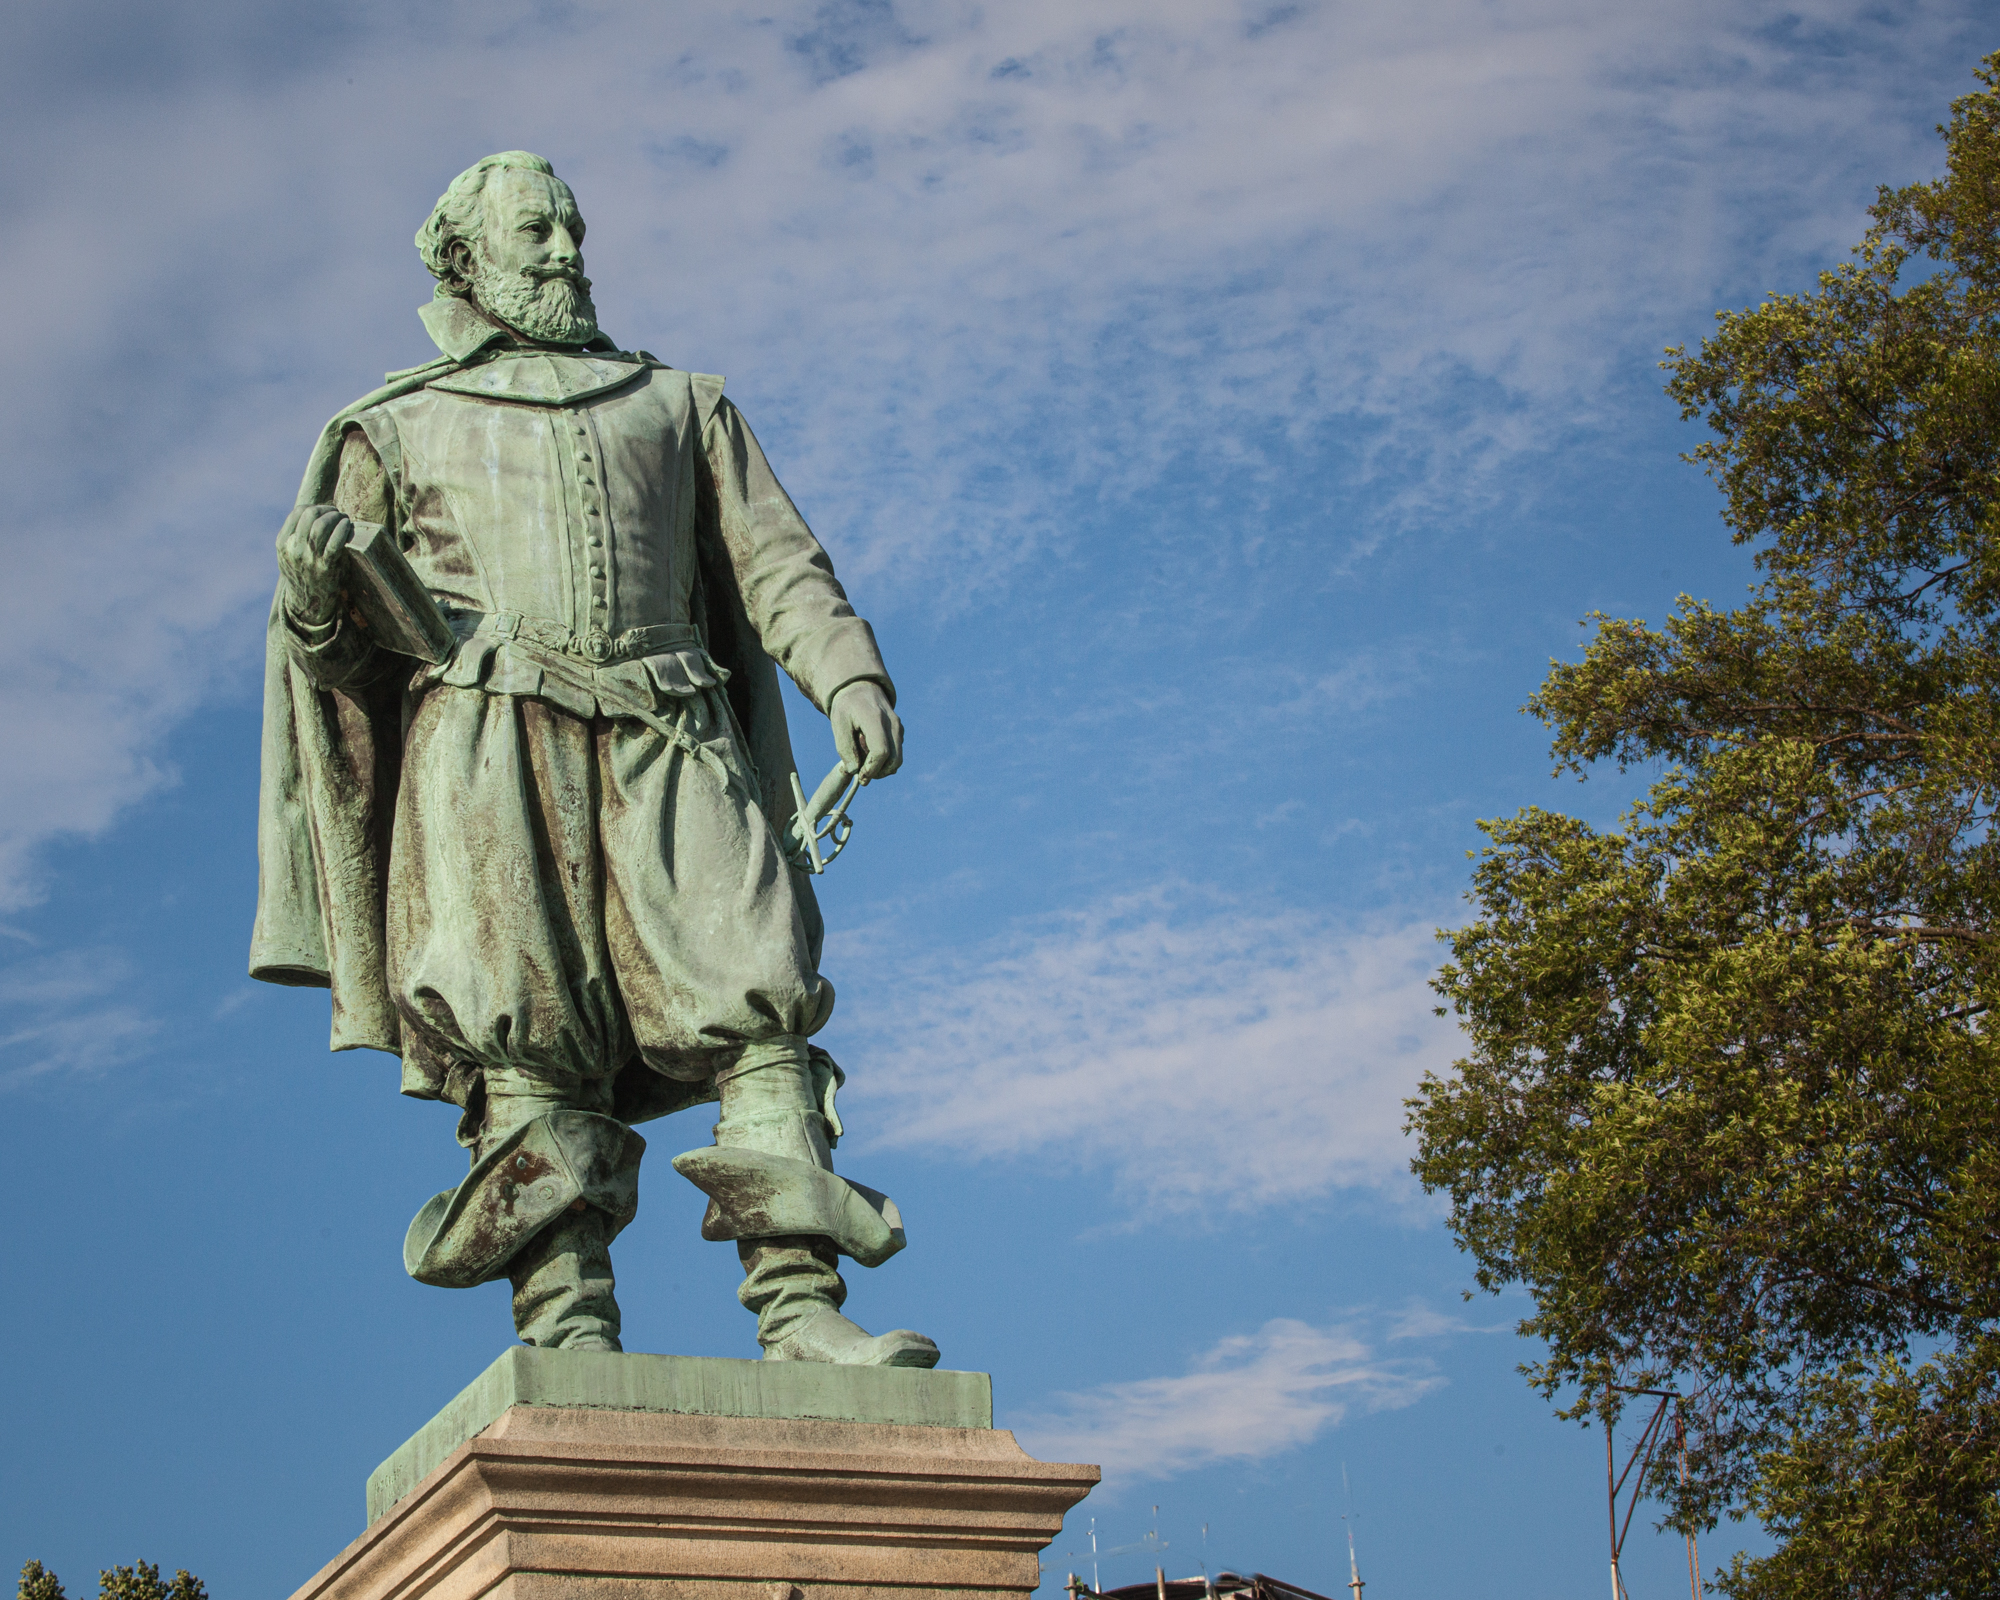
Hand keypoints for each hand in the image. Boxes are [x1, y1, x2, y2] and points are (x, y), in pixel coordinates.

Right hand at [276, 504, 354, 624]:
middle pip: (310, 515)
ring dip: (336, 517)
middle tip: (337, 513)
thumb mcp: (290, 555)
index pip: (297, 513)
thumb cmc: (303, 574)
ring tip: (344, 519)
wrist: (307, 604)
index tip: (325, 510)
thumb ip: (296, 536)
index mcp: (283, 544)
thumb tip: (316, 513)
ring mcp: (308, 559)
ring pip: (321, 526)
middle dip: (327, 509)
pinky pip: (335, 543)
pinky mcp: (325, 568)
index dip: (314, 507)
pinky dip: (342, 530)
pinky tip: (347, 526)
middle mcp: (293, 549)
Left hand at [830, 681, 902, 779]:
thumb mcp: (838, 725)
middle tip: (862, 775)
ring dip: (882, 768)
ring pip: (898, 759)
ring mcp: (899, 727)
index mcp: (875, 719)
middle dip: (879, 773)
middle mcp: (892, 723)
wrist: (860, 688)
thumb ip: (845, 748)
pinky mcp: (900, 732)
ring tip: (864, 759)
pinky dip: (885, 760)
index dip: (871, 769)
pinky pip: (897, 753)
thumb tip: (855, 770)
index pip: (881, 752)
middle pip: (894, 760)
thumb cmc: (846, 707)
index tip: (860, 776)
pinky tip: (869, 751)